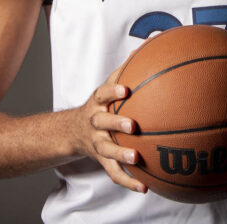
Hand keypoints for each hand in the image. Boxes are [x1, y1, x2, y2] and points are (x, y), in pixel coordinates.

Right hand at [72, 68, 146, 192]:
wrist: (73, 131)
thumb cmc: (101, 104)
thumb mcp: (109, 83)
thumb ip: (129, 65)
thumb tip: (154, 38)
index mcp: (97, 103)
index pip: (103, 94)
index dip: (113, 91)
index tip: (126, 90)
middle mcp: (95, 122)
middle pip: (102, 122)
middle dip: (116, 123)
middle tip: (132, 125)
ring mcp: (97, 142)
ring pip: (106, 149)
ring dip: (120, 154)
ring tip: (136, 157)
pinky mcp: (101, 160)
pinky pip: (114, 172)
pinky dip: (128, 181)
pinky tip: (144, 187)